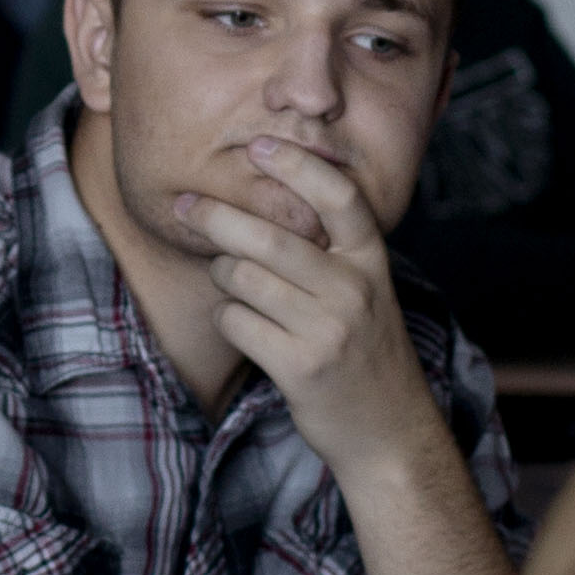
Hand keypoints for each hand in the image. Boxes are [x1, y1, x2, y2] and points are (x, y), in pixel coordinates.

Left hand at [170, 136, 438, 477]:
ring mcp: (328, 329)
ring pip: (244, 278)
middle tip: (185, 204)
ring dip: (222, 274)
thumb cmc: (365, 350)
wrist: (389, 429)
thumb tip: (262, 204)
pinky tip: (244, 324)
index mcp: (371, 261)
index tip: (258, 145)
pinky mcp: (300, 366)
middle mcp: (354, 289)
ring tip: (231, 281)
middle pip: (271, 236)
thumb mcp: (367, 291)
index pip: (338, 197)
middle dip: (217, 216)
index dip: (297, 165)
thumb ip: (331, 252)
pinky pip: (236, 321)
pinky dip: (228, 317)